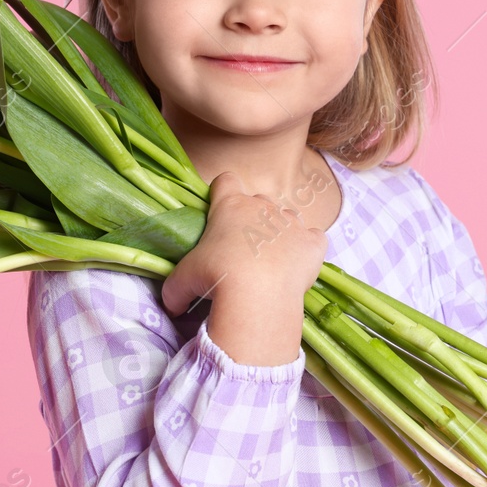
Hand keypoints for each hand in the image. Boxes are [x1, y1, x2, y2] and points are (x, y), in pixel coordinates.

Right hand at [160, 171, 327, 364]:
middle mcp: (263, 207)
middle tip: (242, 250)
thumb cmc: (215, 278)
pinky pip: (314, 238)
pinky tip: (297, 265)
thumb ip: (175, 289)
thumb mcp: (182, 282)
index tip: (220, 215)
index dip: (222, 193)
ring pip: (288, 217)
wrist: (258, 294)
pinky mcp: (313, 243)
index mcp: (230, 206)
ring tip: (271, 260)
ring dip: (280, 232)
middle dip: (252, 219)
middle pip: (259, 201)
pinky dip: (307, 248)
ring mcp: (292, 222)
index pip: (225, 181)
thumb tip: (173, 305)